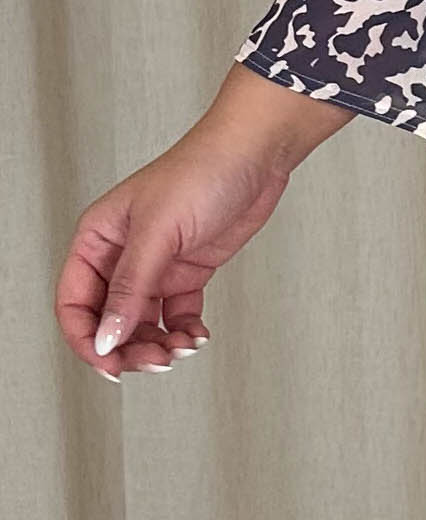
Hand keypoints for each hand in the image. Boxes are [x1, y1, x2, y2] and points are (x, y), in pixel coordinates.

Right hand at [53, 73, 332, 377]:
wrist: (256, 155)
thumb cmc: (201, 171)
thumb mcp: (158, 233)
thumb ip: (131, 289)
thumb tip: (106, 338)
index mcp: (97, 239)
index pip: (74, 303)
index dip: (87, 340)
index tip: (111, 364)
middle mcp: (121, 255)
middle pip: (108, 321)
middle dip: (128, 347)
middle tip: (157, 360)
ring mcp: (156, 265)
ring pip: (142, 324)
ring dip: (158, 345)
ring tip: (183, 349)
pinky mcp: (188, 271)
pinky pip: (176, 316)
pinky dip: (184, 333)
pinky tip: (198, 336)